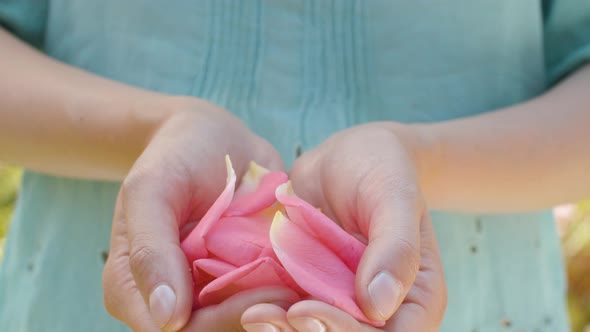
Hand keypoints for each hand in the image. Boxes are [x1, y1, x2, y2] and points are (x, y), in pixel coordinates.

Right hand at [102, 97, 293, 330]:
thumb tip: (167, 318)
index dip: (222, 322)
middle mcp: (174, 299)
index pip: (175, 331)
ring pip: (244, 322)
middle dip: (256, 315)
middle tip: (299, 291)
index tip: (271, 294)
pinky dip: (290, 296)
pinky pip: (265, 302)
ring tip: (310, 286)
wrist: (211, 137)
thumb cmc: (174, 155)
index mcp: (135, 289)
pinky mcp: (243, 280)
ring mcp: (210, 292)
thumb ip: (149, 249)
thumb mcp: (151, 189)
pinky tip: (312, 278)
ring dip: (278, 312)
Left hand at [243, 123, 446, 330]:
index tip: (304, 308)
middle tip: (261, 315)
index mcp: (417, 298)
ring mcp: (344, 300)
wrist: (349, 155)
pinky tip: (246, 300)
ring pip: (316, 331)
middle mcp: (383, 309)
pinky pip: (293, 311)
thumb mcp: (394, 197)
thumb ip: (395, 247)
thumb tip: (378, 305)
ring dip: (282, 329)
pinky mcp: (314, 288)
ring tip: (251, 312)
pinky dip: (271, 310)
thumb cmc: (381, 168)